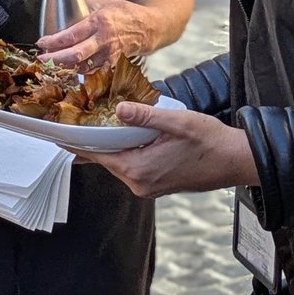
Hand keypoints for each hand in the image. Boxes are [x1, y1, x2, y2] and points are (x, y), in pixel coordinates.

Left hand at [36, 0, 152, 70]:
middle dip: (55, 59)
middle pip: (76, 55)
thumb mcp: (103, 4)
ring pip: (83, 67)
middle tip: (42, 59)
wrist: (148, 27)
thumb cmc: (125, 14)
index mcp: (99, 22)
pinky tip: (68, 69)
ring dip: (65, 67)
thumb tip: (63, 5)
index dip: (54, 41)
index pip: (72, 34)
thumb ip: (83, 6)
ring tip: (51, 64)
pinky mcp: (113, 64)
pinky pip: (93, 71)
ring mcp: (110, 54)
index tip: (41, 42)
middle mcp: (104, 40)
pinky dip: (80, 71)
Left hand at [73, 102, 258, 197]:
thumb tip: (119, 108)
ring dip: (108, 145)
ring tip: (93, 124)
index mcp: (139, 170)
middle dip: (90, 141)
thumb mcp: (177, 122)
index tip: (57, 134)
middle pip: (104, 159)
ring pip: (117, 162)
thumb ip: (146, 116)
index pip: (97, 155)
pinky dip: (122, 151)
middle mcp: (140, 183)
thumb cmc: (210, 142)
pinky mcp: (156, 183)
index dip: (76, 143)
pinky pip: (130, 166)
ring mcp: (148, 186)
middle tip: (73, 121)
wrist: (236, 161)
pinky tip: (120, 135)